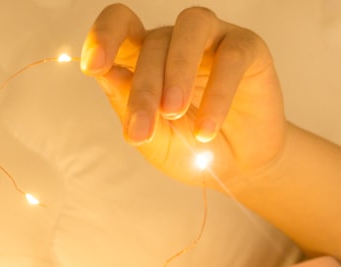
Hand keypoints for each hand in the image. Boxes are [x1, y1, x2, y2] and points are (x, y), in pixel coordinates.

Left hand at [80, 5, 286, 187]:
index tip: (93, 66)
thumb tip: (107, 75)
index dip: (103, 36)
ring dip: (177, 71)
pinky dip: (217, 95)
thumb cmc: (187, 148)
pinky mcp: (247, 48)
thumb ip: (129, 106)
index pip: (119, 24)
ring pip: (189, 30)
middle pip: (153, 43)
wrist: (236, 168)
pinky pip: (231, 58)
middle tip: (142, 131)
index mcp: (142, 56)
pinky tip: (206, 130)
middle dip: (143, 90)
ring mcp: (212, 38)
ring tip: (172, 112)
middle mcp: (174, 40)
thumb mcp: (151, 137)